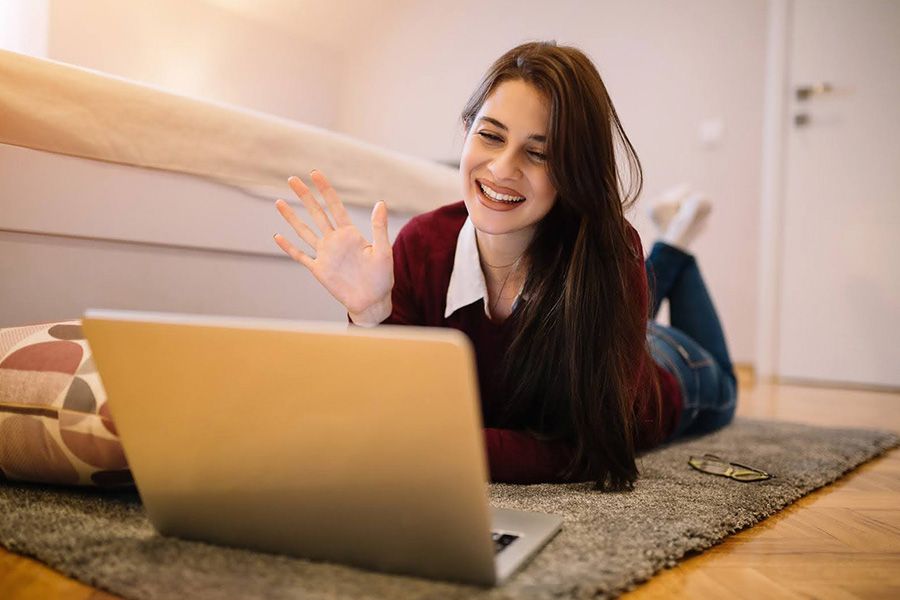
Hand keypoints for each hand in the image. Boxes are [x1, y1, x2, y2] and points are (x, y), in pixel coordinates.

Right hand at [274, 170, 392, 324]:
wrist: (372, 302)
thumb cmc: (382, 278)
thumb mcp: (383, 250)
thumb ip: (379, 227)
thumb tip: (380, 202)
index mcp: (350, 234)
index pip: (334, 206)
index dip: (325, 190)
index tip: (315, 174)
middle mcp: (335, 241)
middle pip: (316, 213)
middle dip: (305, 196)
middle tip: (292, 179)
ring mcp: (325, 254)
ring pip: (304, 231)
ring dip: (292, 217)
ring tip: (279, 201)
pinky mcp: (319, 270)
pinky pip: (301, 256)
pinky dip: (289, 247)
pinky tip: (277, 236)